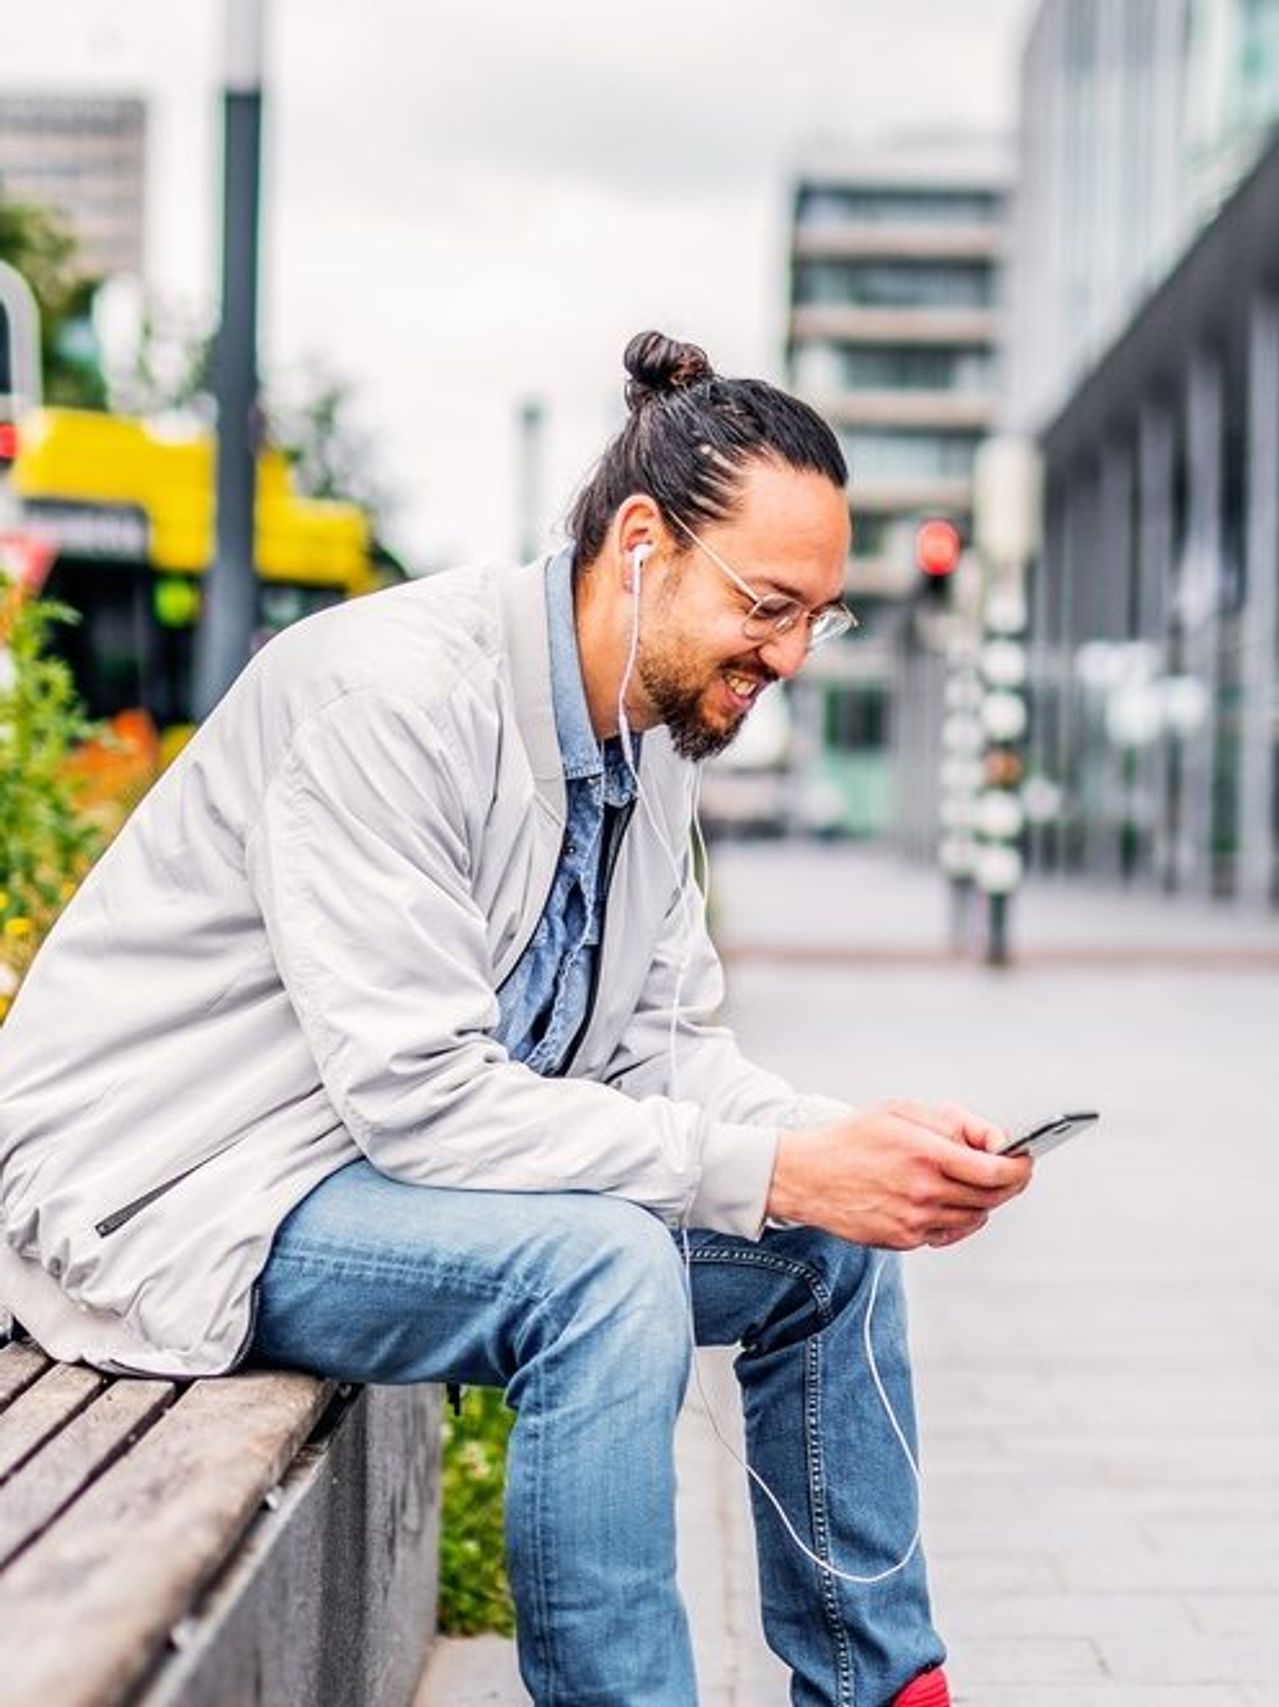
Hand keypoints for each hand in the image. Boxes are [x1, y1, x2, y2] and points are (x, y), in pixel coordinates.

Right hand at [767, 1097, 1031, 1249]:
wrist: (806, 1176)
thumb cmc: (855, 1137)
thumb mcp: (903, 1111)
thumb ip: (956, 1122)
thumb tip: (998, 1141)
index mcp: (925, 1154)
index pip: (997, 1171)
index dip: (1021, 1167)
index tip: (1027, 1159)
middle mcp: (923, 1192)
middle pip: (992, 1197)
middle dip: (1009, 1183)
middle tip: (1011, 1170)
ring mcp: (914, 1221)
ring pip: (975, 1217)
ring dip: (983, 1199)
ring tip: (971, 1180)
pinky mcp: (904, 1240)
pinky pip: (950, 1232)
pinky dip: (959, 1216)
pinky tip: (947, 1199)